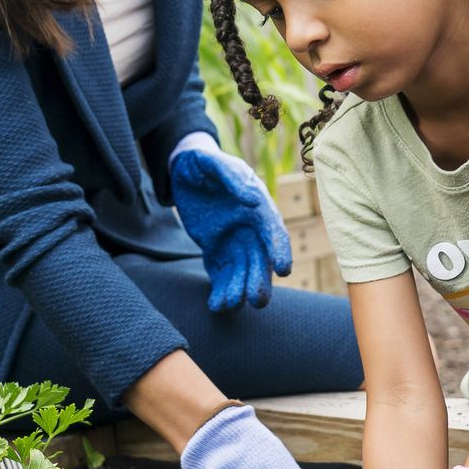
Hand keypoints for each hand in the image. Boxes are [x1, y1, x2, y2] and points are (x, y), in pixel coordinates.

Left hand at [170, 136, 291, 311]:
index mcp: (258, 208)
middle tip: (258, 300)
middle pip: (261, 260)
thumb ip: (233, 178)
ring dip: (239, 290)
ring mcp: (234, 244)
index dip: (279, 250)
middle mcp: (251, 230)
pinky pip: (222, 276)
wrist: (184, 171)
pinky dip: (221, 292)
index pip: (274, 232)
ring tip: (229, 304)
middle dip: (260, 281)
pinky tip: (215, 305)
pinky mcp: (215, 253)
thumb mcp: (214, 163)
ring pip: (242, 273)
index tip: (284, 269)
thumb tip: (252, 200)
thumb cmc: (204, 164)